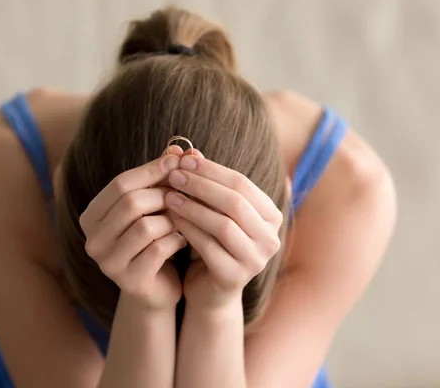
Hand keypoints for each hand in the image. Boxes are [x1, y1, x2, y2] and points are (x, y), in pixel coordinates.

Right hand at [79, 146, 187, 310]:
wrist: (158, 288)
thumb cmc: (155, 240)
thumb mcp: (155, 206)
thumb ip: (161, 178)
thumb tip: (177, 148)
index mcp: (92, 217)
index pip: (120, 184)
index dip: (152, 170)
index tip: (179, 161)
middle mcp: (92, 240)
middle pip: (131, 203)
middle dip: (164, 194)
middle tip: (187, 193)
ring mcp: (108, 263)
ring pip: (145, 226)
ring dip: (172, 219)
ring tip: (185, 219)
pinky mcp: (130, 281)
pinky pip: (158, 249)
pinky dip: (177, 239)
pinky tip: (185, 240)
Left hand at [165, 153, 283, 309]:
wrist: (209, 289)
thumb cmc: (212, 241)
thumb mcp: (211, 210)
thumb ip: (205, 182)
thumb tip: (186, 151)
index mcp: (271, 216)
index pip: (242, 184)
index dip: (212, 170)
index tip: (184, 161)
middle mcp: (270, 238)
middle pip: (235, 202)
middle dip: (201, 186)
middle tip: (174, 176)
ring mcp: (256, 260)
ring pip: (223, 225)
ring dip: (193, 207)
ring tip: (168, 196)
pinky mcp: (235, 277)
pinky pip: (209, 247)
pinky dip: (188, 229)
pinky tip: (171, 218)